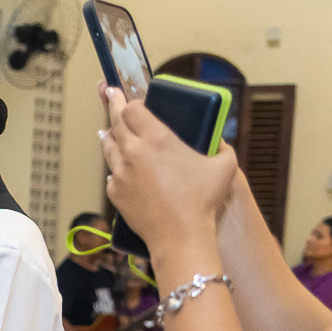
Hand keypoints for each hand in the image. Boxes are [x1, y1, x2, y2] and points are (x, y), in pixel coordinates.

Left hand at [97, 84, 238, 251]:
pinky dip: (115, 166)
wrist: (180, 236)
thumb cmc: (203, 201)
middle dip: (112, 105)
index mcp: (158, 139)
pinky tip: (118, 165)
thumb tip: (219, 139)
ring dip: (109, 134)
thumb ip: (221, 146)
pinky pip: (112, 173)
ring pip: (108, 146)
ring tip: (107, 129)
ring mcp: (122, 173)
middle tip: (108, 94)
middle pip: (115, 121)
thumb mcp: (224, 165)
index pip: (132, 108)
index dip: (129, 100)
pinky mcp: (116, 193)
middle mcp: (134, 152)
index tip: (128, 95)